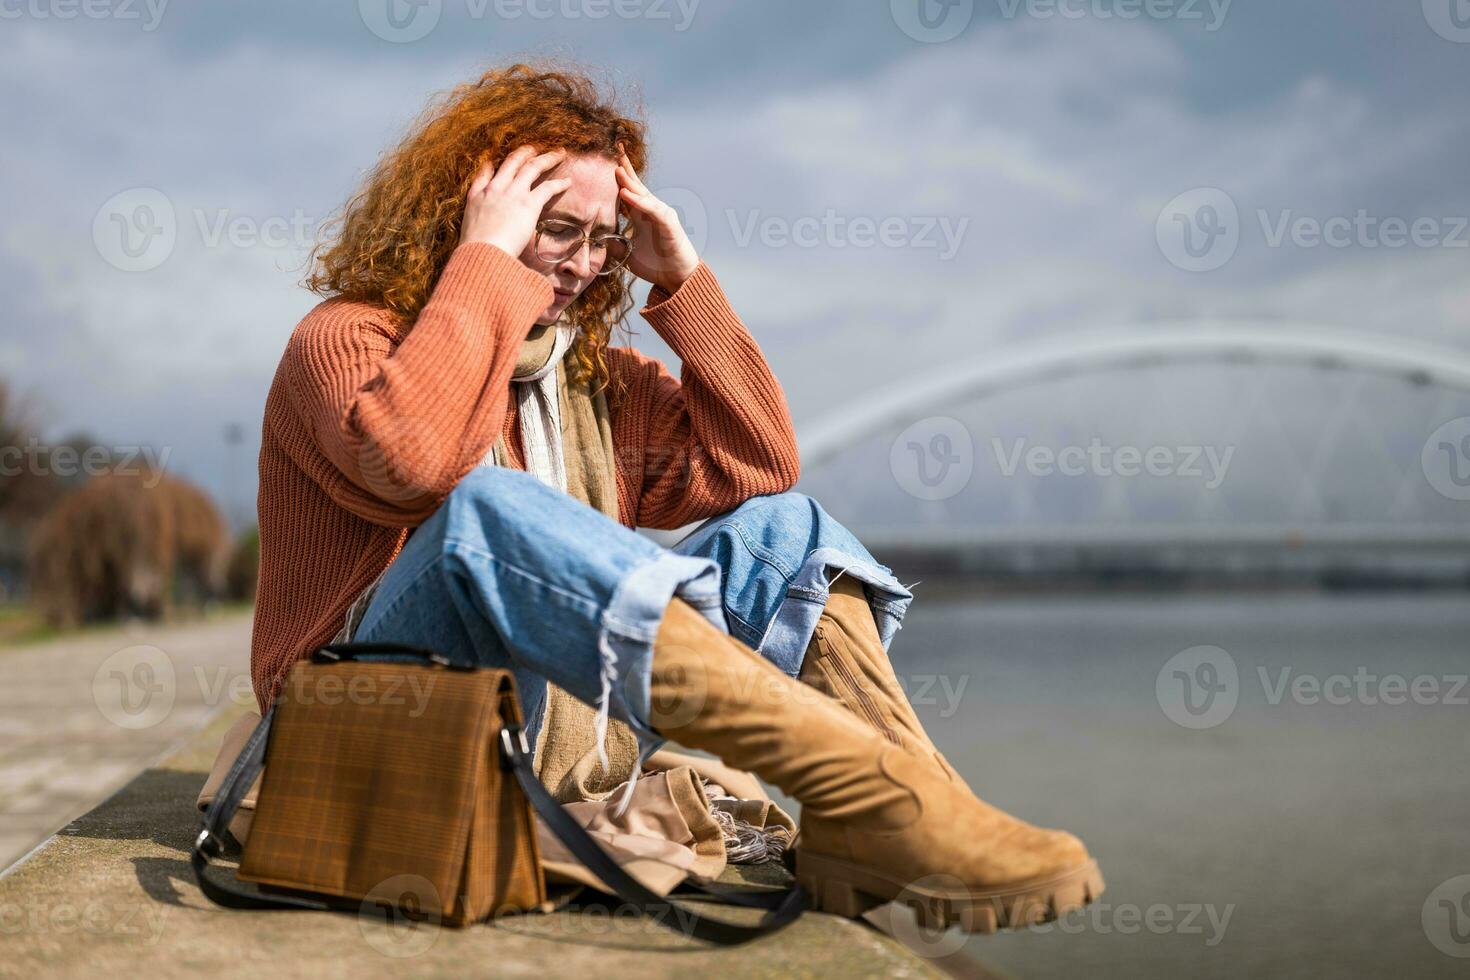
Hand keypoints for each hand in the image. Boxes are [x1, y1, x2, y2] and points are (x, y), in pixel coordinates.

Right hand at [459, 146, 571, 255]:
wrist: (482, 253)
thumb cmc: (475, 251)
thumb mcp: (467, 232)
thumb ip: (476, 226)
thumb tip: (482, 238)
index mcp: (476, 197)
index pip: (483, 173)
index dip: (491, 165)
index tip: (495, 161)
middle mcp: (494, 189)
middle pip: (511, 162)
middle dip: (525, 152)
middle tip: (534, 148)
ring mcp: (512, 193)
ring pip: (532, 167)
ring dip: (547, 158)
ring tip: (559, 153)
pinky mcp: (528, 203)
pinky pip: (547, 187)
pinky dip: (559, 183)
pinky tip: (567, 182)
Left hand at [616, 145, 699, 293]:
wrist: (676, 277)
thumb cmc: (655, 264)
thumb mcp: (627, 253)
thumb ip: (613, 244)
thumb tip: (595, 239)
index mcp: (641, 214)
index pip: (628, 189)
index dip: (620, 175)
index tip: (607, 159)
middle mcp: (651, 210)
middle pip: (636, 185)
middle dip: (626, 168)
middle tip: (615, 149)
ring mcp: (661, 214)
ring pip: (643, 195)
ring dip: (629, 182)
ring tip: (617, 170)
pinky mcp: (668, 223)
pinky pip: (651, 210)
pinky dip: (638, 202)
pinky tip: (626, 194)